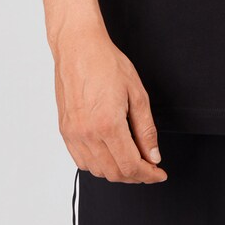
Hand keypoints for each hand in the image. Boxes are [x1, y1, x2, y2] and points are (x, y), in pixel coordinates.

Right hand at [52, 23, 167, 183]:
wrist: (78, 48)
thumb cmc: (106, 64)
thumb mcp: (137, 93)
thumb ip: (146, 129)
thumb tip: (153, 155)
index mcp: (108, 124)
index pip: (131, 165)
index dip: (148, 175)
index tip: (159, 174)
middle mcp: (87, 134)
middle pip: (114, 173)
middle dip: (135, 176)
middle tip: (149, 167)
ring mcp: (73, 134)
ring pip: (97, 171)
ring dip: (117, 172)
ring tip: (131, 160)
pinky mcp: (65, 131)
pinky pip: (81, 161)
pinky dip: (98, 164)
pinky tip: (110, 153)